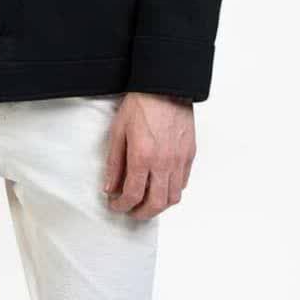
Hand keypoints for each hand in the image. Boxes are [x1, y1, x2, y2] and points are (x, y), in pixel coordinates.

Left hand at [104, 92, 195, 218]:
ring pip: (173, 198)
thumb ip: (114, 163)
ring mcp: (179, 160)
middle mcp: (163, 163)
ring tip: (146, 202)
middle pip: (155, 204)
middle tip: (130, 211)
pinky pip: (183, 182)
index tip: (115, 205)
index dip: (121, 205)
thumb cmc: (141, 104)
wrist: (164, 86)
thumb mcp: (118, 131)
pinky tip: (161, 186)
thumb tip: (110, 187)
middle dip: (140, 213)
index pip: (132, 194)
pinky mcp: (189, 154)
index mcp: (142, 157)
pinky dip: (172, 190)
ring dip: (158, 205)